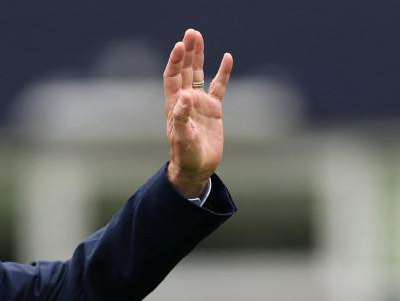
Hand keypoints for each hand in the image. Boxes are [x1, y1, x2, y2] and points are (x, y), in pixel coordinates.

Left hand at [163, 28, 233, 197]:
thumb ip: (181, 118)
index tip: (180, 45)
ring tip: (198, 37)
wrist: (197, 168)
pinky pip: (219, 87)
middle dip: (188, 52)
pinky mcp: (214, 110)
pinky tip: (227, 58)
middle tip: (191, 33)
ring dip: (199, 56)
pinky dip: (223, 73)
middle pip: (185, 70)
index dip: (175, 61)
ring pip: (198, 74)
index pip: (173, 77)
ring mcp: (200, 103)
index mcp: (175, 105)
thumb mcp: (182, 138)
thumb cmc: (185, 155)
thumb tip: (184, 97)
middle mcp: (186, 101)